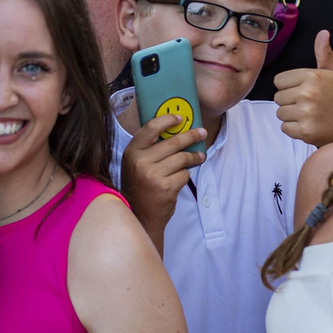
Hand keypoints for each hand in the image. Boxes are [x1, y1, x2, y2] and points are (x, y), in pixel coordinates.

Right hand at [120, 114, 209, 250]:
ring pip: (182, 158)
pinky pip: (184, 174)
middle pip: (172, 142)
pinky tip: (181, 178)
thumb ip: (149, 149)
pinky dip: (185, 175)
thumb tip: (175, 131)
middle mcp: (140, 162)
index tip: (180, 118)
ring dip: (194, 157)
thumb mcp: (135, 164)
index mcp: (131, 152)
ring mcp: (153, 175)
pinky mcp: (166, 188)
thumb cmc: (139, 186)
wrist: (139, 215)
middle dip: (191, 136)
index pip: (151, 128)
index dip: (167, 120)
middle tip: (201, 133)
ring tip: (199, 157)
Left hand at [272, 31, 332, 146]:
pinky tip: (309, 125)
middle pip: (277, 97)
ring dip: (291, 116)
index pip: (279, 80)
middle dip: (289, 101)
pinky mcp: (305, 130)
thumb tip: (323, 33)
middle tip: (308, 104)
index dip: (289, 86)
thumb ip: (324, 54)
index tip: (303, 91)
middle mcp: (308, 93)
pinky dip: (294, 129)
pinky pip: (285, 127)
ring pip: (280, 113)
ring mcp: (306, 112)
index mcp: (312, 76)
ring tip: (309, 114)